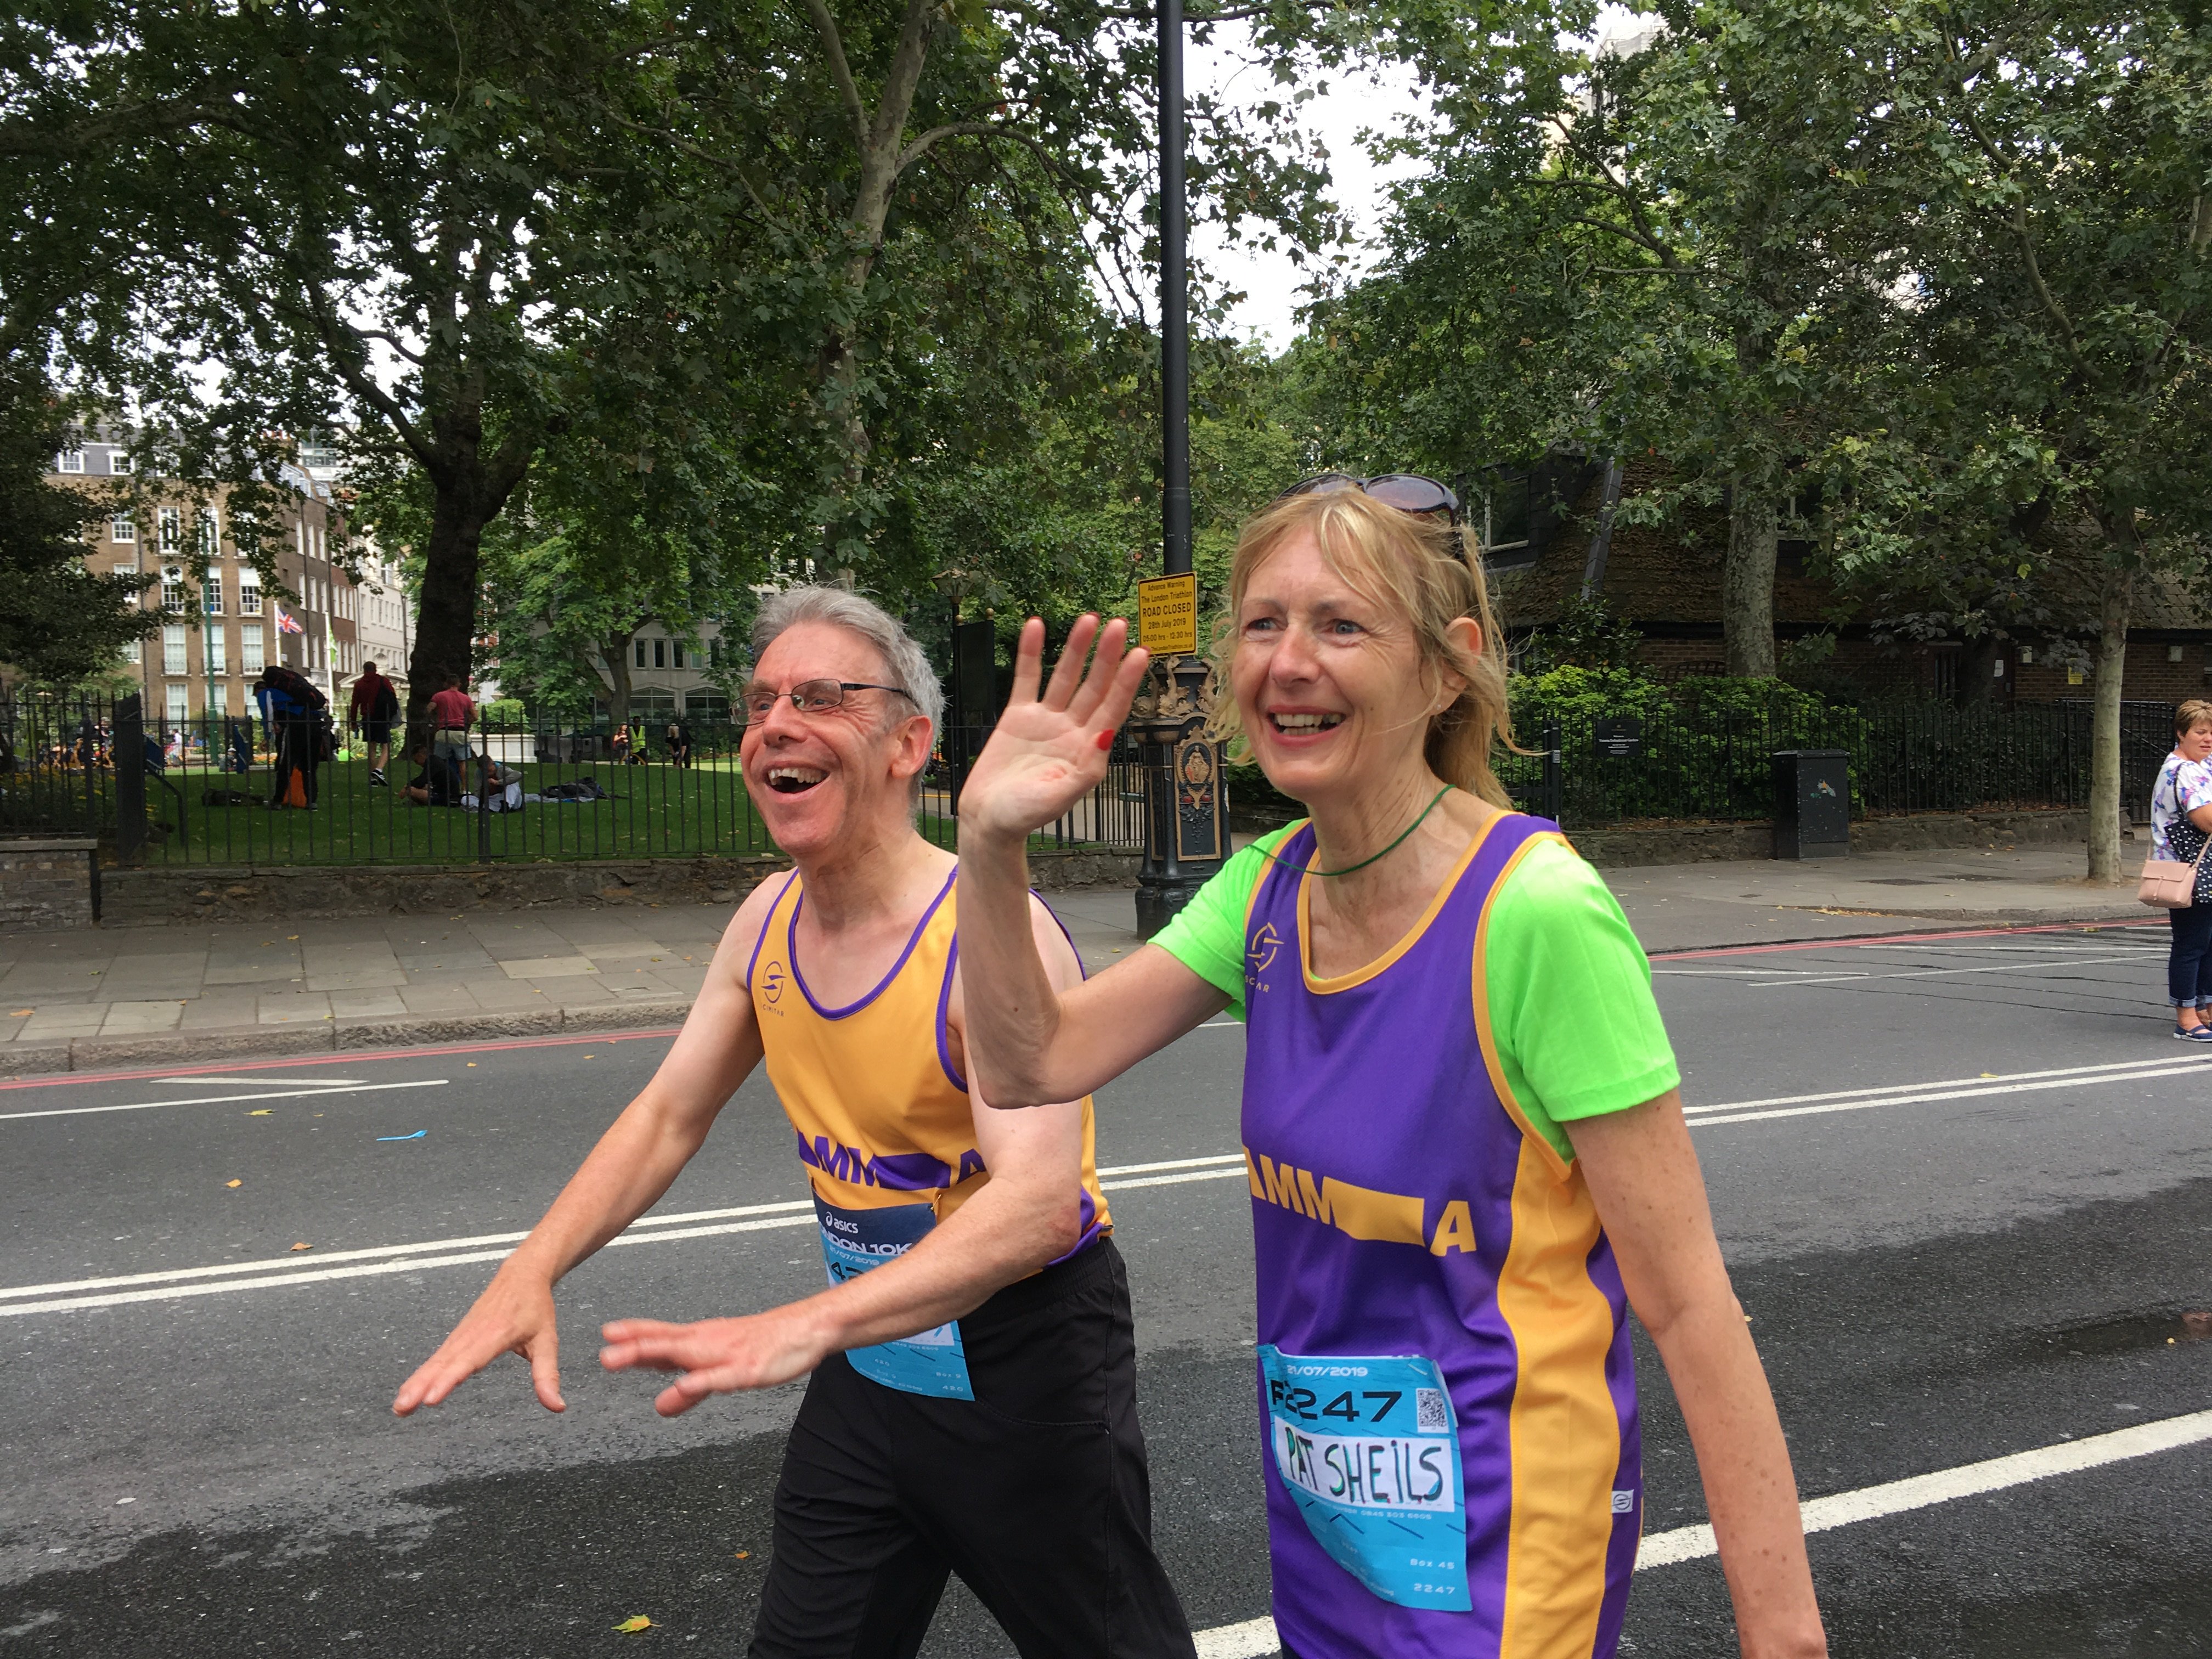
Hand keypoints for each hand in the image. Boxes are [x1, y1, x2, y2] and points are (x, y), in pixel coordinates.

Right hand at [393, 1272, 563, 1414]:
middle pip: (444, 1363)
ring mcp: (462, 1334)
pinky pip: (437, 1358)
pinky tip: (409, 1392)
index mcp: (496, 1334)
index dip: (449, 1379)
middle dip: (422, 1386)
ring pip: (436, 1361)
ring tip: (400, 1407)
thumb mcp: (547, 1340)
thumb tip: (557, 1407)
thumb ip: (548, 1375)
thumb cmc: (535, 1308)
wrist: (522, 1275)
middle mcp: (473, 1334)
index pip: (469, 1360)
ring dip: (416, 1383)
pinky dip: (421, 1374)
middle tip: (403, 1408)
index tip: (432, 1397)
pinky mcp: (457, 1337)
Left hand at [598, 1305, 831, 1416]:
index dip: (634, 1334)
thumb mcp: (722, 1370)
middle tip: (605, 1353)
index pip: (661, 1335)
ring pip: (683, 1354)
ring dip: (651, 1354)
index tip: (606, 1333)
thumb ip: (690, 1388)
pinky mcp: (746, 1370)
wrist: (806, 1329)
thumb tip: (661, 1405)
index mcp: (701, 1339)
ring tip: (622, 1358)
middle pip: (665, 1344)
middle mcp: (708, 1342)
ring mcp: (726, 1354)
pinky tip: (682, 1386)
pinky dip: (699, 1381)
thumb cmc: (763, 1344)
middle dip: (634, 1348)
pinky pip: (719, 1378)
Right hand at [958, 614, 1149, 842]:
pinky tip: (1036, 627)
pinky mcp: (1018, 716)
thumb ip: (1085, 770)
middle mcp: (1071, 731)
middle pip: (1093, 686)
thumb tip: (1107, 737)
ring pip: (1065, 677)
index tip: (1139, 655)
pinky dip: (1030, 653)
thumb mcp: (1057, 799)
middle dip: (1106, 657)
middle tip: (1117, 626)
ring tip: (1088, 620)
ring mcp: (1046, 721)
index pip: (1112, 709)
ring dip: (1076, 649)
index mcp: (1087, 751)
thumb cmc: (1023, 816)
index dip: (1126, 682)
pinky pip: (1027, 678)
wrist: (987, 820)